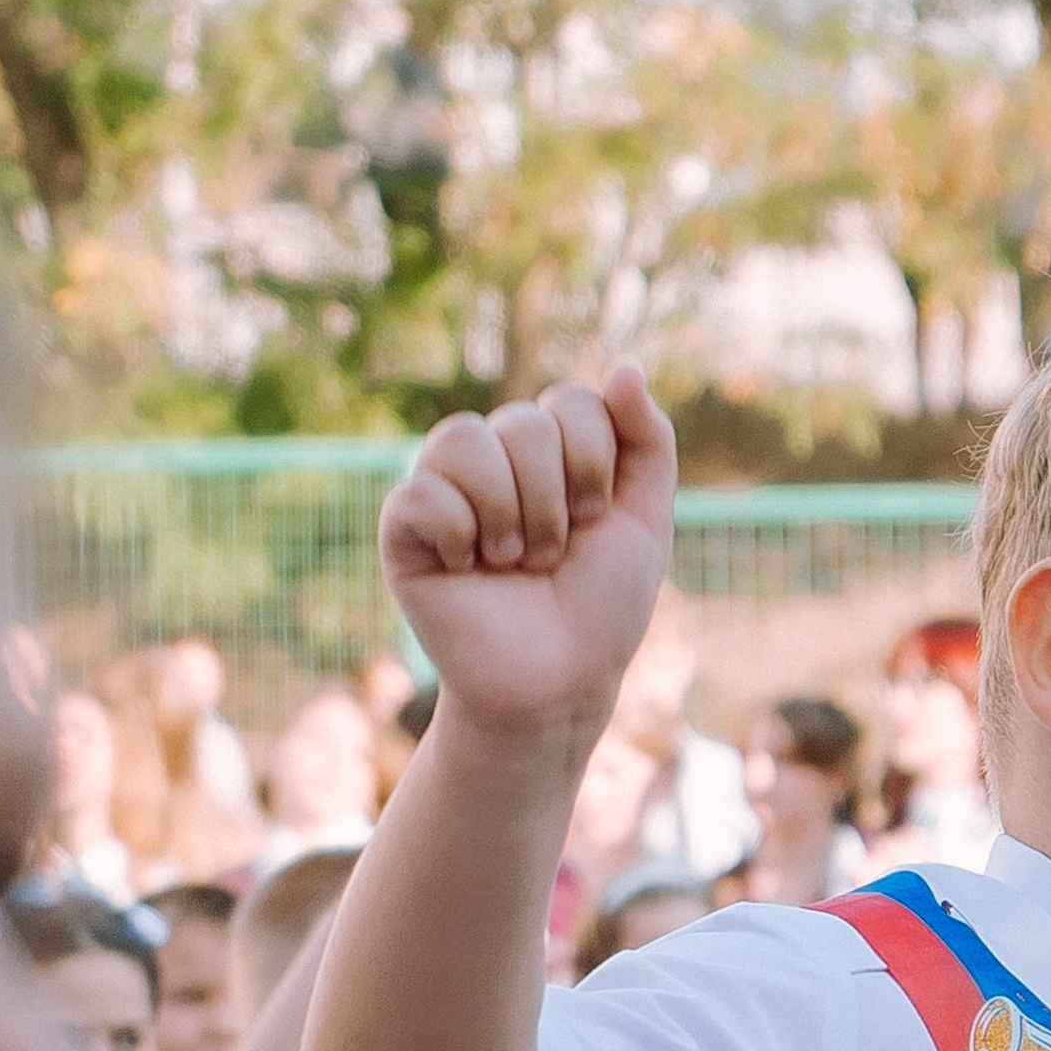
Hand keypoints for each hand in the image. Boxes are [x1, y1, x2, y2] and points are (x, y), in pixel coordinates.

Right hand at [380, 369, 676, 744]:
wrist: (557, 682)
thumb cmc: (599, 607)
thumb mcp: (644, 519)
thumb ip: (647, 440)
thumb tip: (626, 367)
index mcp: (547, 449)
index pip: (570, 401)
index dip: (594, 462)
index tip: (595, 518)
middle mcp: (492, 459)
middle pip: (523, 423)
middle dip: (555, 500)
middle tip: (550, 555)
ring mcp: (444, 489)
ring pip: (464, 441)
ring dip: (508, 514)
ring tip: (511, 562)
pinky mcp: (403, 530)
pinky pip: (421, 493)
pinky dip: (458, 534)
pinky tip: (465, 569)